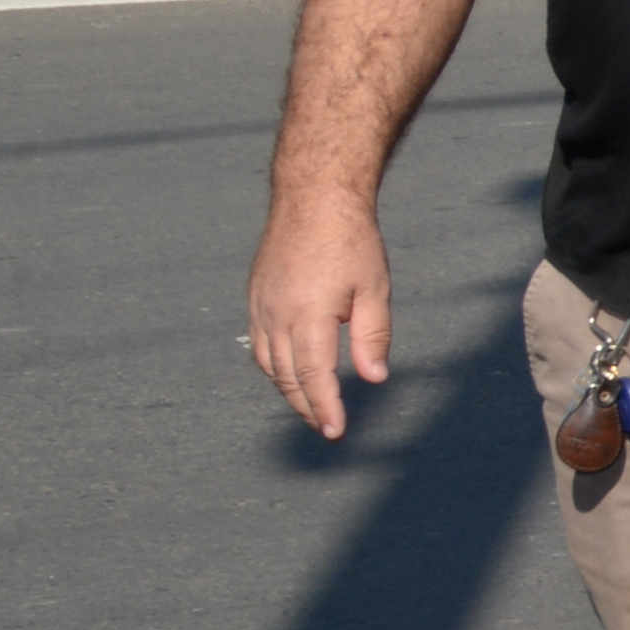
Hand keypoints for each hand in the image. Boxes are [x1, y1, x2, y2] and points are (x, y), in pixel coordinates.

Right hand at [246, 189, 396, 438]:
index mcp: (307, 316)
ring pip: (268, 362)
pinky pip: (259, 342)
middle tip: (325, 427)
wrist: (313, 198)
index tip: (335, 431)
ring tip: (310, 406)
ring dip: (287, 389)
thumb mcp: (374, 289)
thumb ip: (372, 336)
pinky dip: (273, 365)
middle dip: (306, 405)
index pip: (313, 376)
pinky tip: (289, 372)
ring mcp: (261, 305)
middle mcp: (276, 315)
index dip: (323, 407)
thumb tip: (374, 379)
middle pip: (287, 375)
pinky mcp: (255, 296)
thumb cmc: (351, 241)